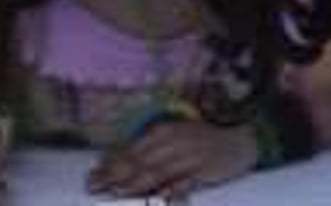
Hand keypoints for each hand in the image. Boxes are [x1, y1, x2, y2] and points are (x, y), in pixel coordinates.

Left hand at [88, 121, 257, 200]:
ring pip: (156, 171)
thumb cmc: (201, 141)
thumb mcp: (173, 139)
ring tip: (114, 191)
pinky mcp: (204, 170)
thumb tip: (120, 165)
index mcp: (161, 133)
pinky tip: (159, 197)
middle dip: (113, 174)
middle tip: (93, 186)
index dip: (108, 164)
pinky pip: (184, 182)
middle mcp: (171, 142)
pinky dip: (170, 189)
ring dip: (133, 182)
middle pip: (137, 161)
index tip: (90, 176)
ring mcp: (187, 156)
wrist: (240, 140)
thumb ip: (149, 151)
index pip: (129, 151)